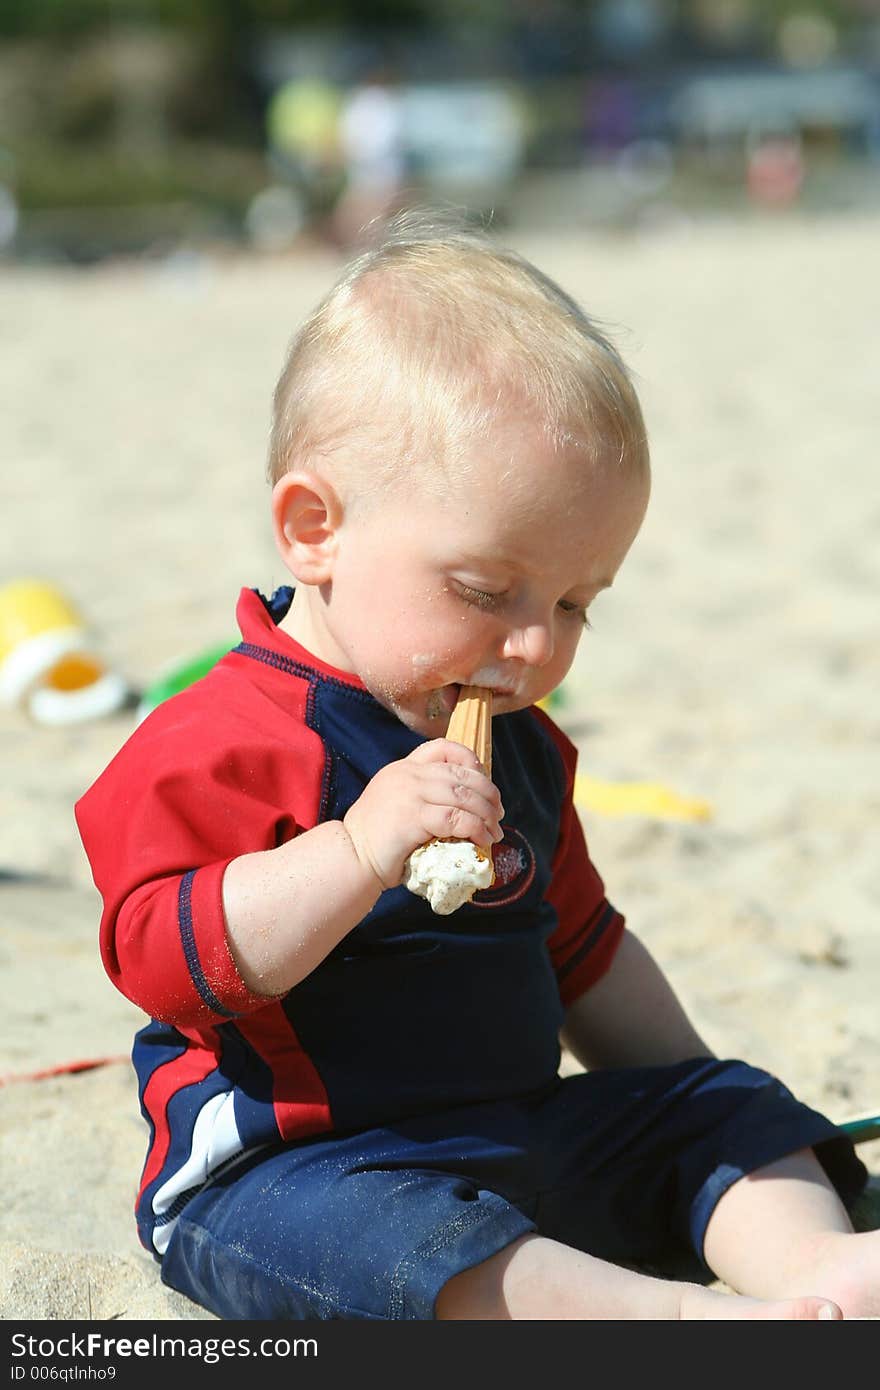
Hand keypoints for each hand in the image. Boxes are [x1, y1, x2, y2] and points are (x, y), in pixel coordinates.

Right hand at [343, 739, 503, 890]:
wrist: (351, 856)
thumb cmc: (375, 839)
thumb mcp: (398, 804)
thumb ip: (423, 797)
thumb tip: (462, 808)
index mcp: (403, 767)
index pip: (443, 747)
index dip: (470, 761)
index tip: (484, 782)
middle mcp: (408, 774)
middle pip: (462, 774)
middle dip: (488, 793)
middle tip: (498, 814)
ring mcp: (410, 793)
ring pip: (464, 796)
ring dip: (487, 815)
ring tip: (495, 832)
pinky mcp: (413, 816)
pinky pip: (456, 819)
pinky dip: (476, 829)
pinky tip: (482, 840)